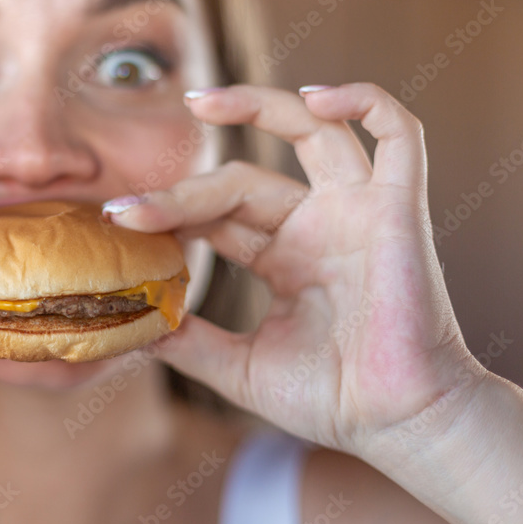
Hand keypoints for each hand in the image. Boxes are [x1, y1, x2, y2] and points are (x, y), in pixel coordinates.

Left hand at [104, 83, 481, 455]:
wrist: (402, 425)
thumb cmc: (334, 399)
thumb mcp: (242, 368)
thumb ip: (192, 343)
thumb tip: (136, 328)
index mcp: (285, 256)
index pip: (218, 215)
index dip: (171, 214)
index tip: (121, 222)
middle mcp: (318, 225)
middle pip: (242, 181)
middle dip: (184, 193)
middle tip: (130, 210)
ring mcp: (358, 211)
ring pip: (311, 133)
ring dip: (258, 106)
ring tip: (200, 101)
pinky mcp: (400, 208)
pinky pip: (399, 135)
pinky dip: (365, 102)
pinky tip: (318, 98)